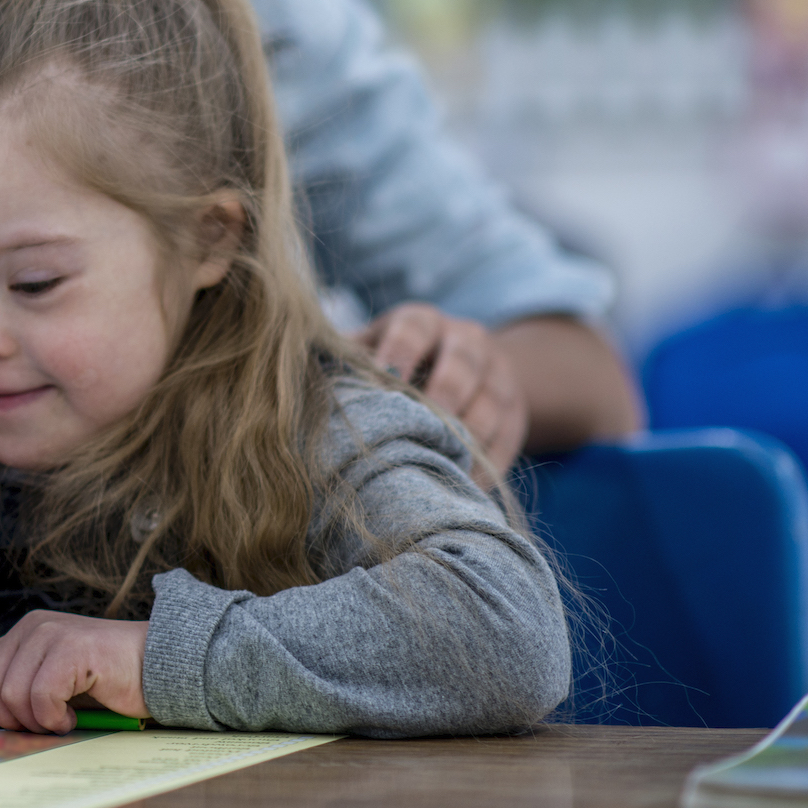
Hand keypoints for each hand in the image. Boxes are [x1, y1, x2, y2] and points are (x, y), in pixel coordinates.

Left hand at [0, 611, 148, 733]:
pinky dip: (54, 717)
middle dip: (11, 718)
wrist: (159, 669)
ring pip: (12, 694)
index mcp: (25, 634)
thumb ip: (18, 692)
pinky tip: (73, 717)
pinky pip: (40, 696)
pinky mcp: (71, 648)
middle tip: (43, 726)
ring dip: (37, 720)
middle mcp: (33, 628)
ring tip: (63, 720)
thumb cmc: (107, 684)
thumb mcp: (53, 687)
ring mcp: (52, 634)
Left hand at [360, 303, 526, 481]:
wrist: (465, 369)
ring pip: (491, 402)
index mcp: (421, 321)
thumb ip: (343, 361)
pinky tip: (465, 485)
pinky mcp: (517, 412)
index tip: (384, 381)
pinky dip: (488, 464)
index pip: (412, 328)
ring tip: (444, 464)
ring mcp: (498, 375)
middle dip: (443, 395)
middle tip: (423, 428)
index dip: (398, 353)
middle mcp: (465, 340)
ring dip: (468, 436)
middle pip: (461, 363)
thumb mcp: (371, 349)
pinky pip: (508, 438)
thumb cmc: (395, 364)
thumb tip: (290, 376)